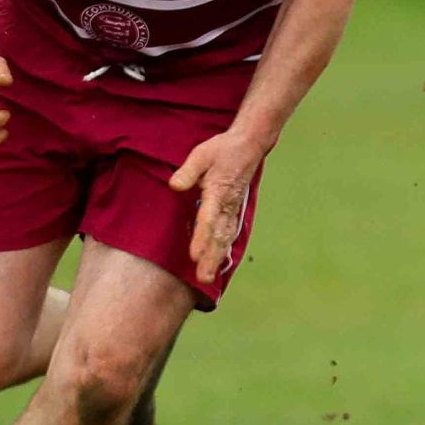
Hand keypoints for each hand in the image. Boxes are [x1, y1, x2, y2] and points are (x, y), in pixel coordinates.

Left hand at [168, 126, 268, 285]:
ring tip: (208, 277)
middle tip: (203, 278)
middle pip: (219, 236)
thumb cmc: (222, 150)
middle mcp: (227, 205)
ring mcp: (232, 209)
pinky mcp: (233, 210)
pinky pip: (228, 233)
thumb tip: (175, 186)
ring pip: (225, 238)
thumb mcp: (201, 154)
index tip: (193, 255)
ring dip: (216, 258)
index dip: (201, 238)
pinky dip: (223, 249)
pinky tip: (218, 262)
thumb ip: (188, 172)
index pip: (208, 219)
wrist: (249, 146)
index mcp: (218, 191)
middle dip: (210, 258)